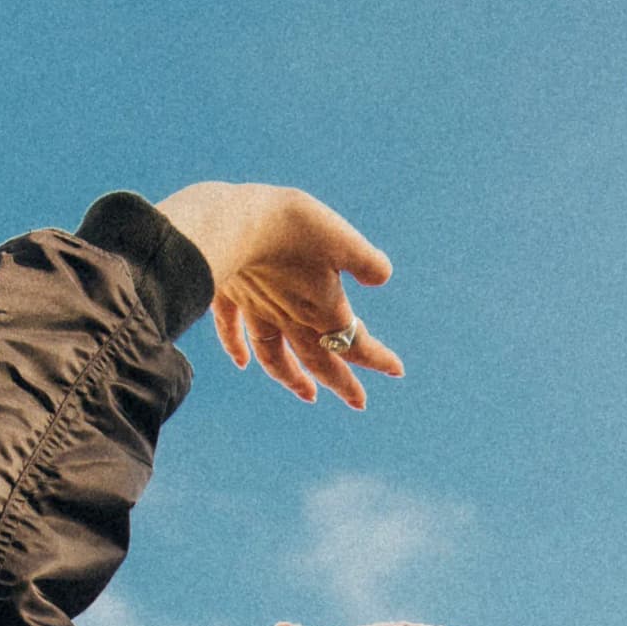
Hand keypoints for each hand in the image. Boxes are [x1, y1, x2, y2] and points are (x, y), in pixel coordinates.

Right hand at [153, 181, 405, 407]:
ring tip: (307, 395)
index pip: (356, 344)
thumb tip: (382, 277)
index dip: (378, 358)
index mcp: (323, 309)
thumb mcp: (342, 238)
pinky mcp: (229, 297)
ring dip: (293, 379)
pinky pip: (232, 330)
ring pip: (276, 357)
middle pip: (320, 361)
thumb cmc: (291, 227)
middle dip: (342, 383)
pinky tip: (241, 362)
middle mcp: (290, 319)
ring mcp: (257, 311)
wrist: (232, 222)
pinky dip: (237, 349)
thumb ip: (367, 262)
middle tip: (359, 403)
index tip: (397, 370)